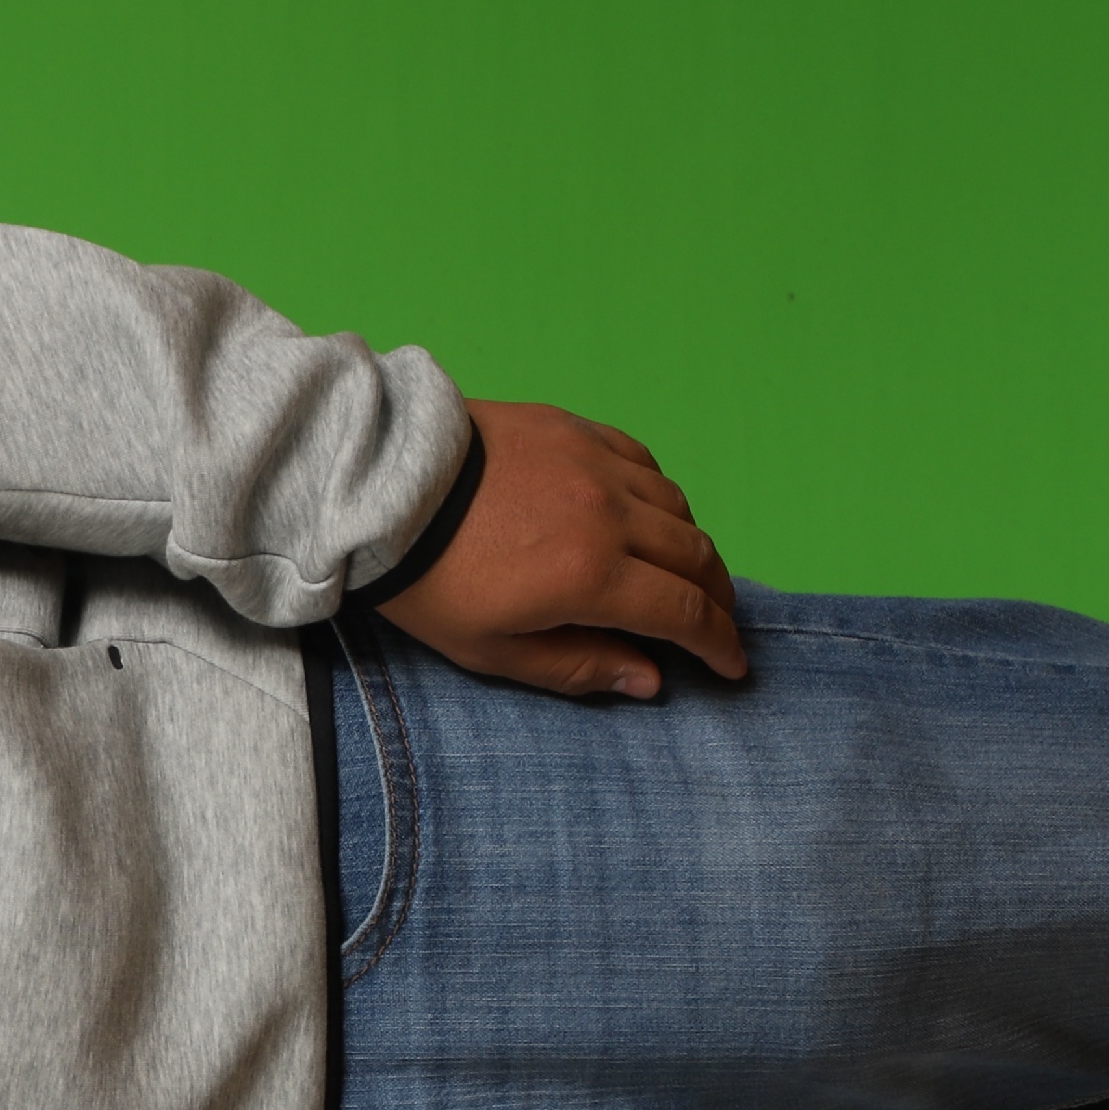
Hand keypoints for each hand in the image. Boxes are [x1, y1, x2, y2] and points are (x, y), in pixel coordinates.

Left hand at [377, 399, 745, 700]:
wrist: (375, 491)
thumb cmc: (426, 582)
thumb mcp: (492, 651)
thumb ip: (577, 667)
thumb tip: (650, 678)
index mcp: (592, 577)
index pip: (685, 614)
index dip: (719, 644)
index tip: (733, 666)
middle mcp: (610, 516)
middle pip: (696, 558)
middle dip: (716, 598)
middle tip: (716, 623)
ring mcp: (596, 465)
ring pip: (677, 508)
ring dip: (691, 546)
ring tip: (681, 574)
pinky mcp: (576, 431)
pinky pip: (644, 463)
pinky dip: (658, 496)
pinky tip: (645, 515)